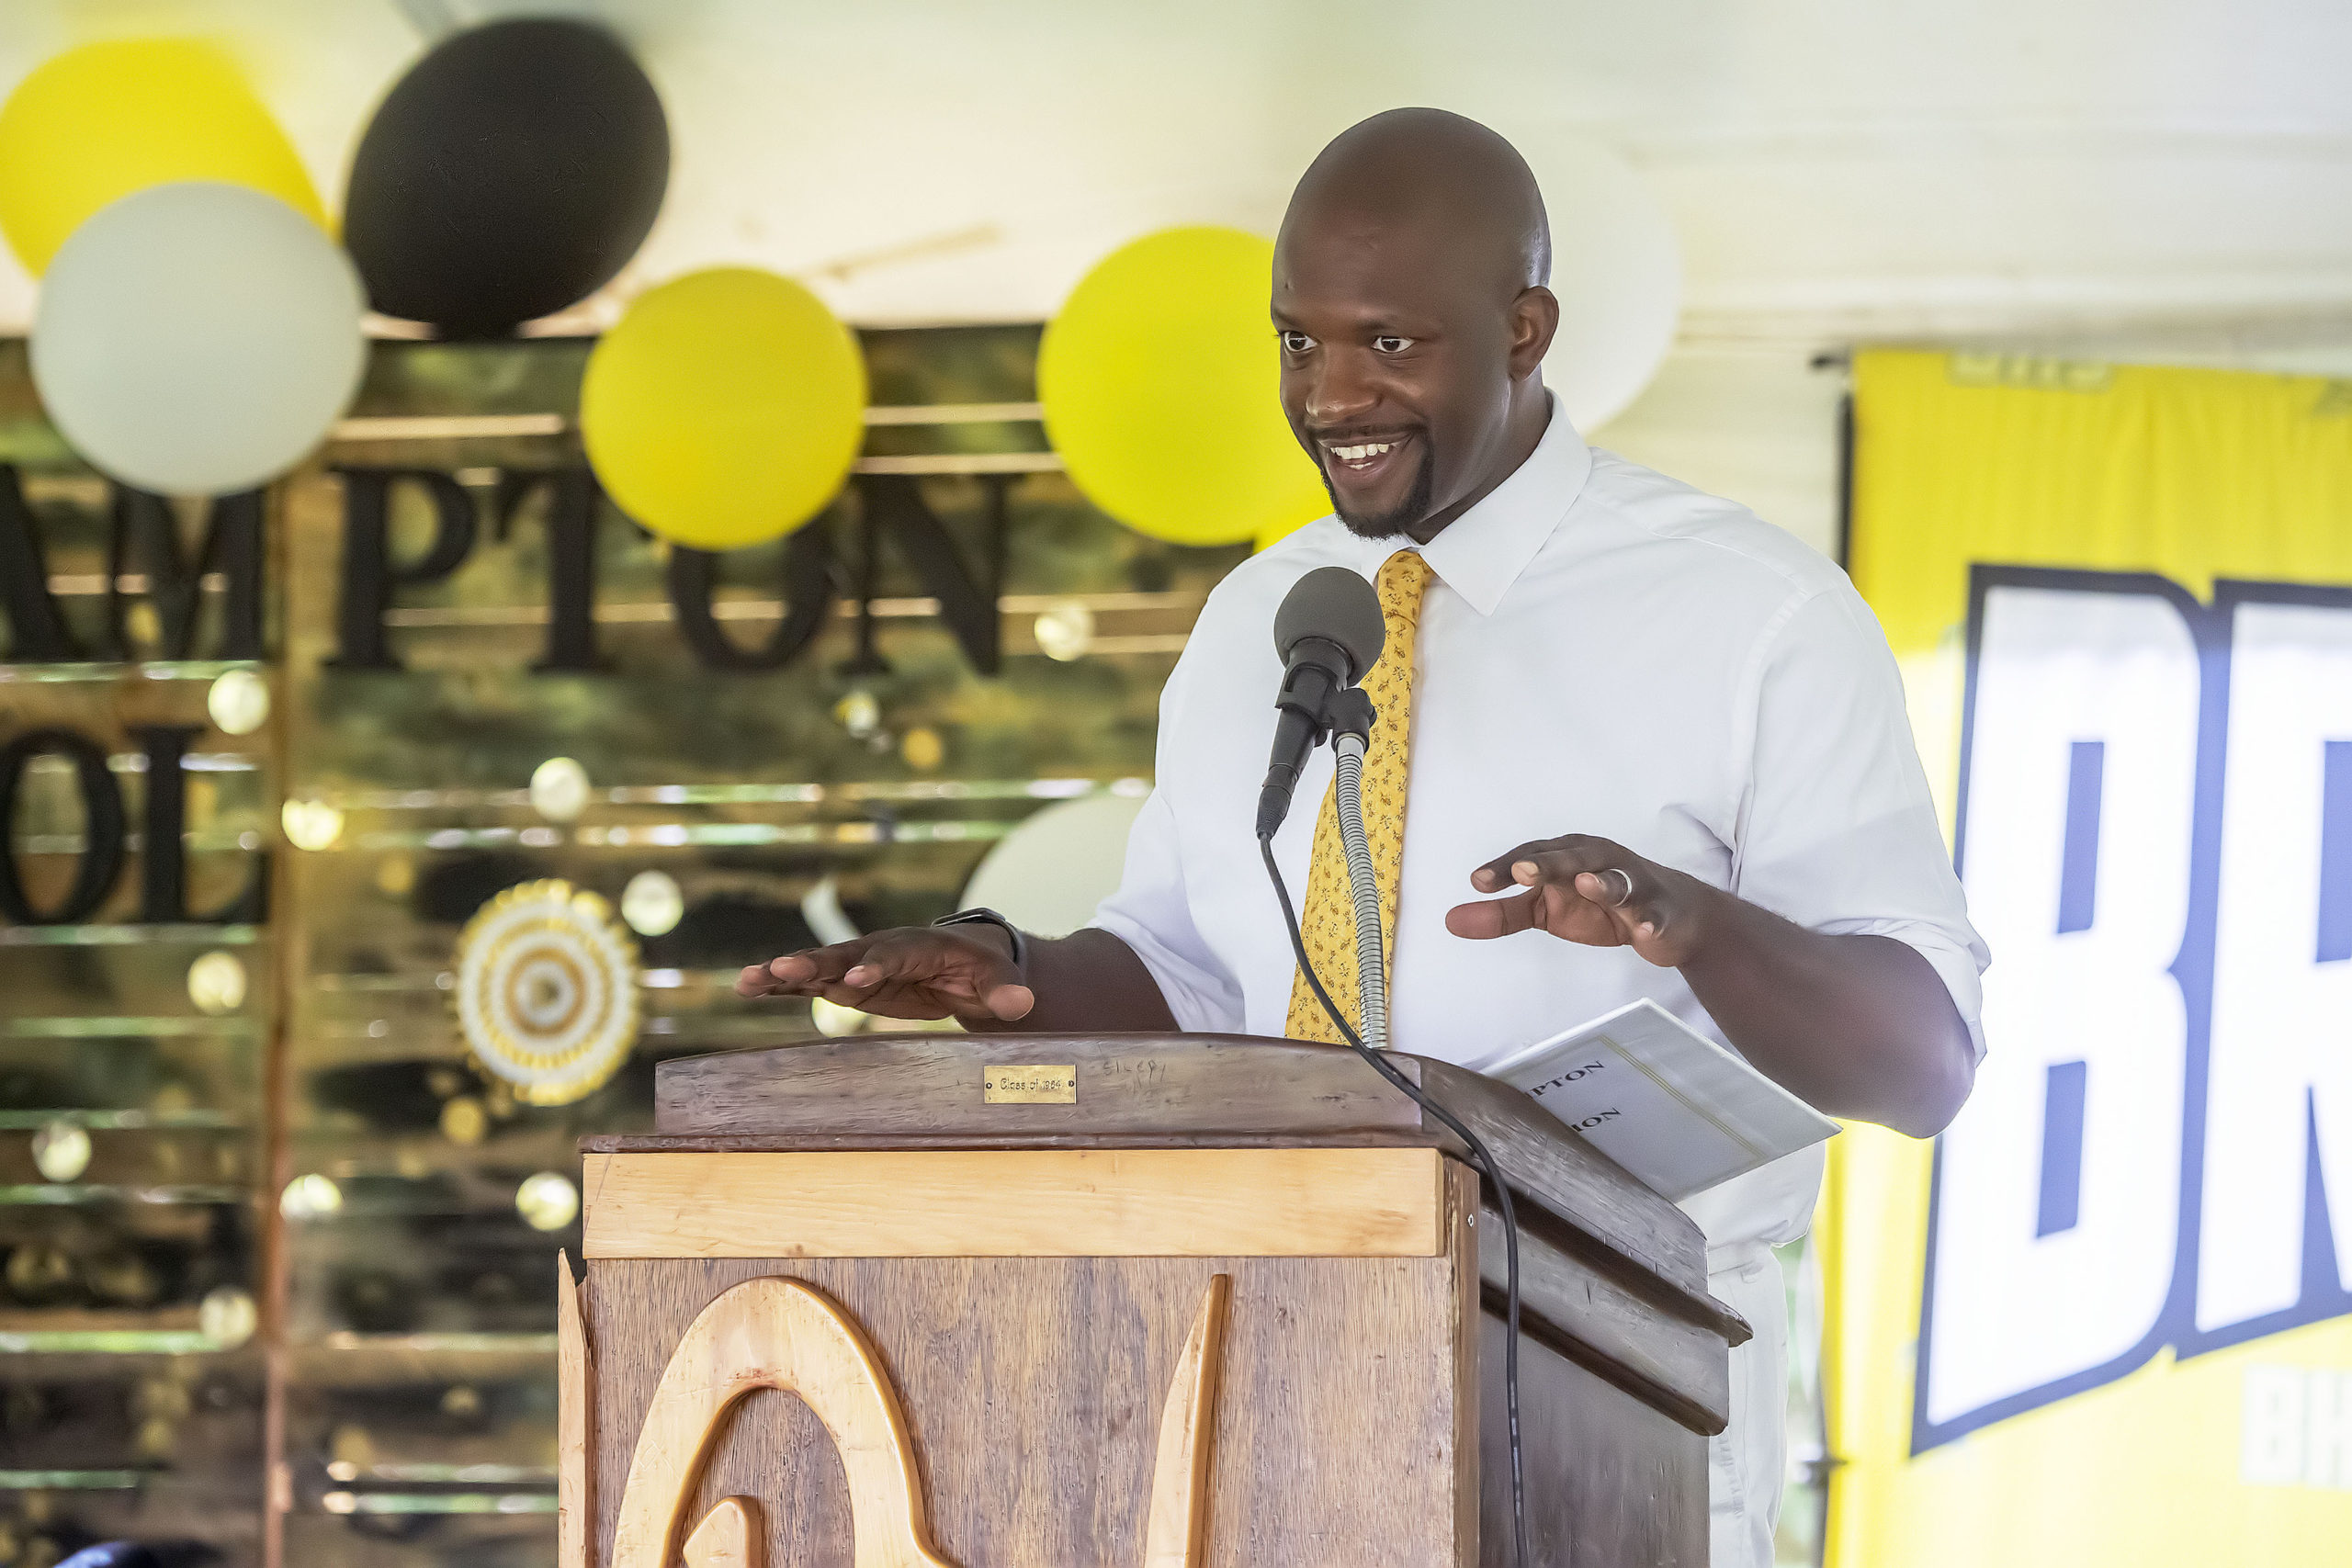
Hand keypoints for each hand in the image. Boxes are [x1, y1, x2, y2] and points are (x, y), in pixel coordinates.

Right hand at [734, 925, 1034, 1022]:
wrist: (966, 960)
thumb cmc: (985, 968)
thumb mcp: (1000, 978)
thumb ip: (1006, 990)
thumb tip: (1021, 1004)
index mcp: (920, 945)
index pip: (895, 955)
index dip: (877, 966)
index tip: (857, 980)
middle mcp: (883, 949)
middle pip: (846, 955)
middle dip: (815, 963)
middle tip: (781, 969)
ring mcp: (861, 964)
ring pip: (819, 967)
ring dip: (784, 973)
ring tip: (745, 980)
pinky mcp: (848, 982)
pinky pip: (811, 983)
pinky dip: (781, 985)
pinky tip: (748, 988)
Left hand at [1443, 834, 1712, 967]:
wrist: (1671, 918)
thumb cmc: (1600, 904)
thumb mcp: (1547, 911)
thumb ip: (1502, 914)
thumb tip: (1450, 921)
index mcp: (1568, 855)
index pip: (1531, 856)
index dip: (1506, 868)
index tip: (1478, 883)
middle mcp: (1599, 860)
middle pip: (1572, 858)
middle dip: (1549, 863)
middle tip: (1523, 871)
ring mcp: (1634, 884)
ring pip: (1619, 879)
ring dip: (1605, 882)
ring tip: (1587, 886)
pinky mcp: (1660, 910)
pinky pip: (1655, 914)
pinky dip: (1650, 920)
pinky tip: (1643, 930)